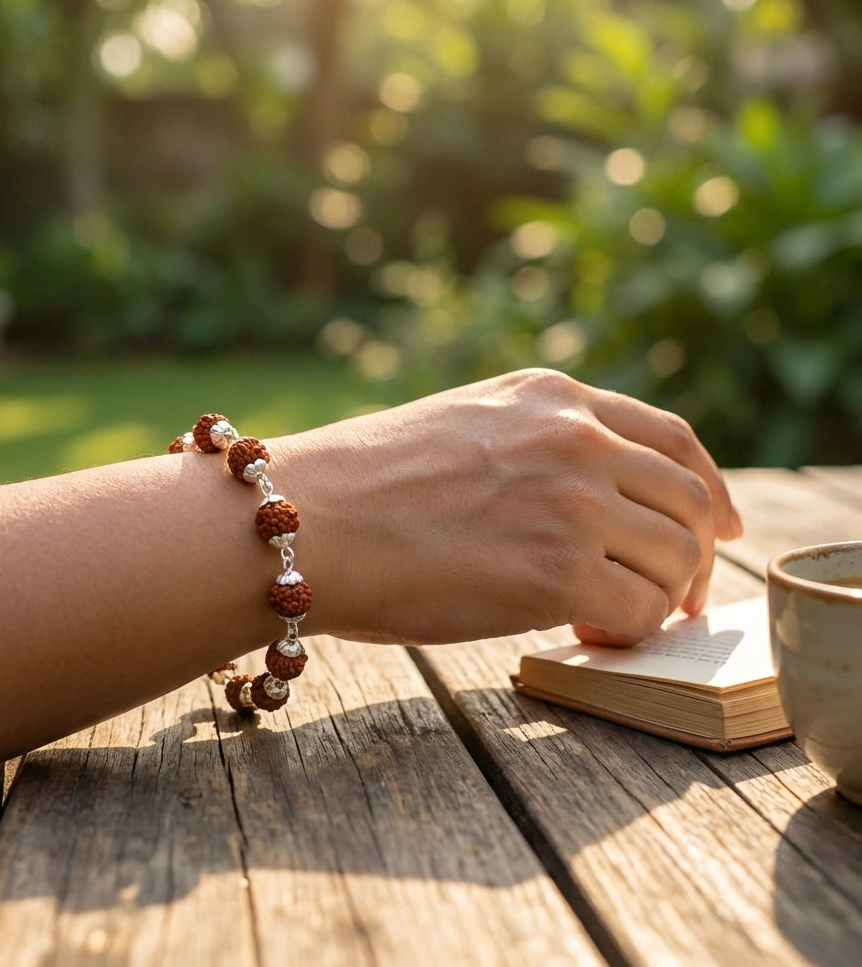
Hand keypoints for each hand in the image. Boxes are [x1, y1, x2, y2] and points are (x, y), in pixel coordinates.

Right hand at [276, 369, 741, 647]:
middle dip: (697, 554)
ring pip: (675, 558)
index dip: (709, 484)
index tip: (721, 524)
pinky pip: (640, 610)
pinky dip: (627, 630)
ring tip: (609, 615)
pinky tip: (581, 631)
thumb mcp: (463, 426)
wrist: (307, 518)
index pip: (672, 437)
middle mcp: (575, 438)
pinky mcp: (558, 569)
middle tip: (678, 595)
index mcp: (550, 397)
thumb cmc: (363, 485)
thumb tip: (588, 503)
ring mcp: (572, 500)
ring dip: (657, 596)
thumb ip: (535, 445)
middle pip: (689, 499)